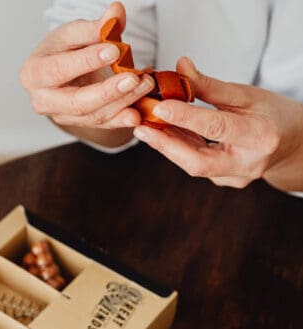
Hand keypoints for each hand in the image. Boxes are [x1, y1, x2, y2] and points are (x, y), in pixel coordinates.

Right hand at [20, 2, 153, 129]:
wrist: (60, 69)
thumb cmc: (61, 50)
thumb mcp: (72, 34)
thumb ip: (93, 27)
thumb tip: (115, 13)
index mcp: (33, 73)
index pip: (58, 69)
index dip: (86, 61)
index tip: (115, 50)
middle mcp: (43, 100)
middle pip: (76, 101)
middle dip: (107, 91)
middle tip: (133, 78)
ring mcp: (61, 116)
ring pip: (93, 115)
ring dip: (123, 102)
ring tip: (145, 84)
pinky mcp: (79, 124)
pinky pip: (103, 125)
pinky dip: (123, 118)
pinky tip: (139, 111)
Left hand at [133, 57, 302, 190]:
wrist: (294, 143)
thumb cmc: (272, 113)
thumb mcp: (247, 94)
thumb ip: (210, 85)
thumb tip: (179, 65)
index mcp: (260, 136)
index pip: (216, 127)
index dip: (185, 118)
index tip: (159, 107)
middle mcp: (248, 163)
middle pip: (197, 161)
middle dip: (165, 144)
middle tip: (139, 128)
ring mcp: (236, 177)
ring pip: (192, 165)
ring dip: (166, 144)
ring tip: (144, 125)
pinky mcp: (225, 181)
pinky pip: (195, 164)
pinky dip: (178, 148)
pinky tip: (163, 133)